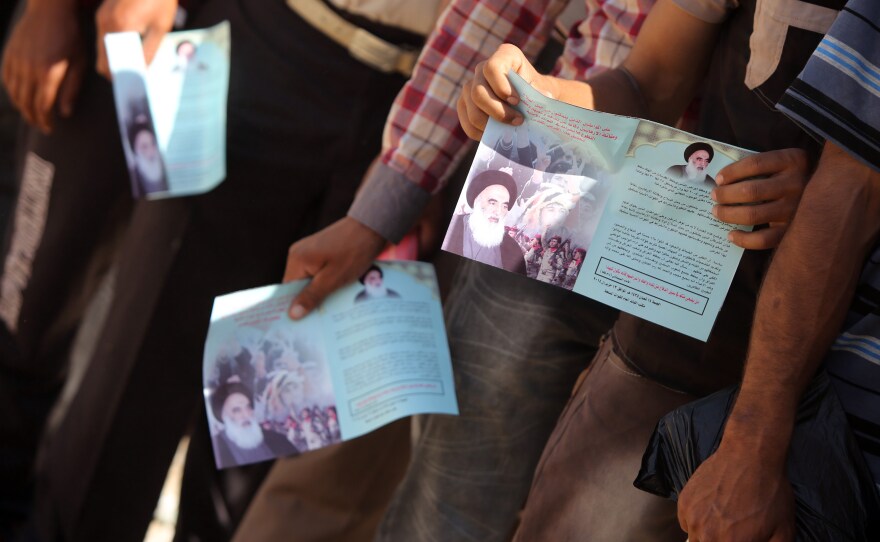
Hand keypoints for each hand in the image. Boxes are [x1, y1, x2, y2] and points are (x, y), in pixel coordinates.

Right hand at [1, 4, 85, 132]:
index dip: (45, 121)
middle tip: (41, 126)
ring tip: (31, 115)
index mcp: (48, 73)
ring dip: (21, 107)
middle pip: (26, 102)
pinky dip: (12, 91)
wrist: (50, 9)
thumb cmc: (71, 36)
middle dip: (33, 118)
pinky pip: (7, 78)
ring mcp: (16, 60)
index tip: (50, 129)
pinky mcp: (10, 53)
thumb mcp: (79, 63)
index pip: (42, 106)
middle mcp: (28, 69)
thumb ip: (71, 89)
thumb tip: (64, 113)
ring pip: (14, 92)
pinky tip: (19, 97)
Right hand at [95, 0, 177, 77]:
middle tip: (134, 78)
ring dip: (116, 58)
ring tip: (134, 63)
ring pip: (102, 48)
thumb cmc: (160, 0)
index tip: (130, 86)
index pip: (109, 64)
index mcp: (120, 27)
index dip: (119, 78)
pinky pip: (105, 36)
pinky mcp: (103, 12)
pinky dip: (115, 45)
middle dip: (117, 70)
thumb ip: (149, 51)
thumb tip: (141, 71)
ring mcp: (102, 16)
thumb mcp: (160, 28)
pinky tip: (131, 46)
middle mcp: (105, 22)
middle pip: (102, 59)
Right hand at [284, 217, 386, 318]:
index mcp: (297, 259)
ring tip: (331, 307)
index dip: (295, 307)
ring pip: (310, 280)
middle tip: (321, 321)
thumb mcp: (333, 279)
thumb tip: (292, 315)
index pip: (288, 291)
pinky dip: (326, 282)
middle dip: (310, 301)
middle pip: (298, 286)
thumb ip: (312, 296)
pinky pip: (318, 272)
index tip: (303, 325)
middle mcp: (298, 254)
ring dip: (320, 292)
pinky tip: (337, 291)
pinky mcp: (320, 251)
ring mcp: (309, 251)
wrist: (372, 226)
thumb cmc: (354, 251)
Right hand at [457, 43, 555, 140]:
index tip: (516, 101)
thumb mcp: (540, 90)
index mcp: (504, 56)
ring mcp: (470, 87)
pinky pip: (467, 123)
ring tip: (508, 130)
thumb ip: (539, 94)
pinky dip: (482, 133)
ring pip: (472, 110)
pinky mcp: (464, 105)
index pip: (492, 68)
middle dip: (498, 111)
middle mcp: (482, 69)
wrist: (527, 101)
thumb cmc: (535, 93)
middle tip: (518, 121)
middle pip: (478, 92)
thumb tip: (545, 97)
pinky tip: (497, 134)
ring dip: (491, 124)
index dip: (501, 86)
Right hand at [678, 439, 794, 541]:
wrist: (750, 456)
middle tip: (732, 531)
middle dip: (720, 541)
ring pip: (694, 538)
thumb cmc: (769, 492)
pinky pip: (685, 522)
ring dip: (706, 535)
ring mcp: (693, 518)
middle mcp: (708, 535)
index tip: (739, 538)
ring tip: (722, 521)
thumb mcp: (784, 530)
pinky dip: (695, 521)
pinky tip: (711, 509)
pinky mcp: (684, 502)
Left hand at [712, 148, 809, 248]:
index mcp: (793, 161)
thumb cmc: (793, 177)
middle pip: (751, 190)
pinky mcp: (792, 230)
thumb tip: (721, 178)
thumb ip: (761, 166)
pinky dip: (743, 239)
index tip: (718, 179)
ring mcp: (796, 209)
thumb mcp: (784, 162)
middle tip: (714, 196)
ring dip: (728, 214)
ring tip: (717, 212)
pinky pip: (763, 240)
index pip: (755, 163)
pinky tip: (731, 235)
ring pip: (753, 214)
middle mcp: (797, 184)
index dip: (731, 172)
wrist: (832, 196)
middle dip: (726, 194)